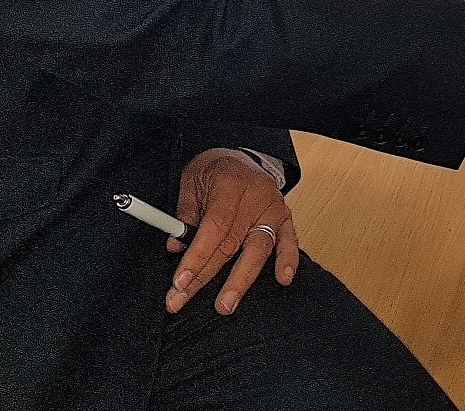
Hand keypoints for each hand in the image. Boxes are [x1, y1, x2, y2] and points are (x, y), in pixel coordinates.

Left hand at [164, 149, 299, 315]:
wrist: (240, 158)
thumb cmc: (215, 171)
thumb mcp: (192, 183)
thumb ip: (184, 215)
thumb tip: (175, 246)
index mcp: (231, 185)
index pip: (214, 227)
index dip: (196, 256)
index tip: (179, 281)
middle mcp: (256, 197)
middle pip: (231, 244)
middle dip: (205, 276)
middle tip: (183, 300)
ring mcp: (274, 208)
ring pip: (259, 248)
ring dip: (240, 280)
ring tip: (226, 305)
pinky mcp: (285, 218)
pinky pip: (289, 241)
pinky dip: (287, 260)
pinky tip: (282, 279)